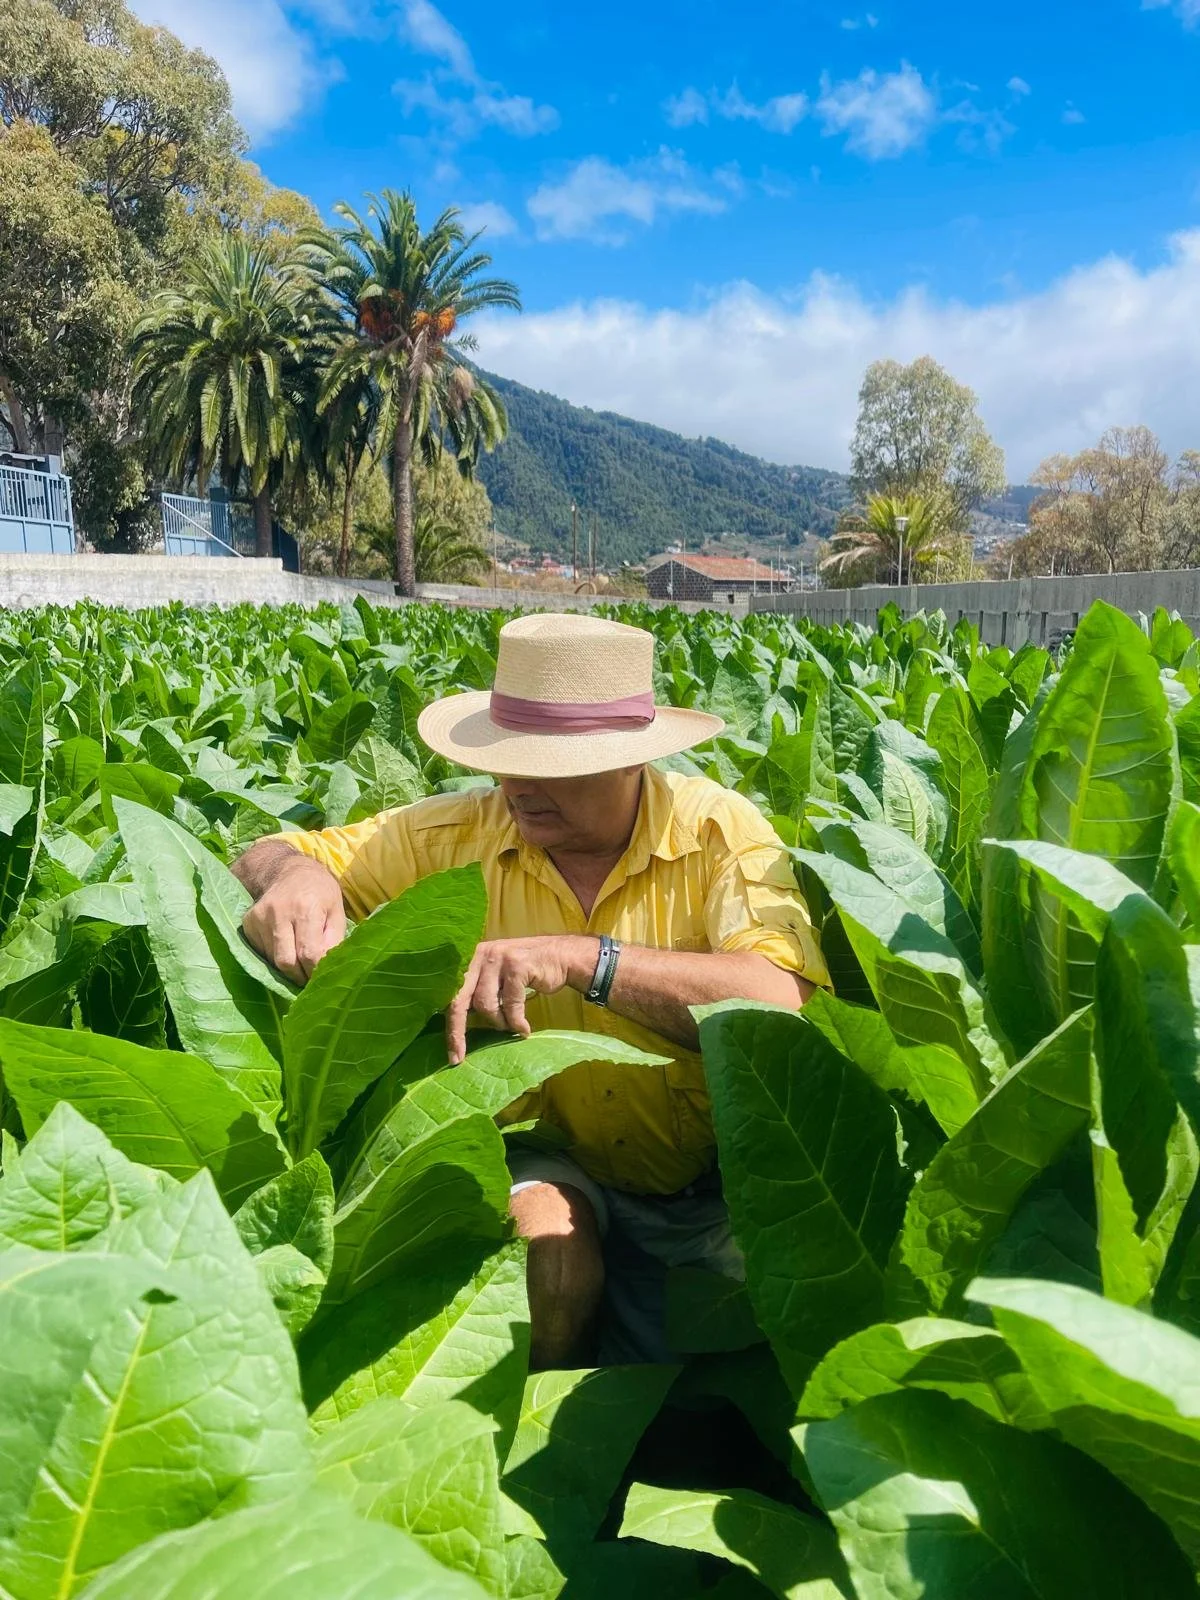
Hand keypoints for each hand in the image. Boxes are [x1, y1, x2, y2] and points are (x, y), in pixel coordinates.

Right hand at [241, 855, 346, 983]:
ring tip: (299, 960)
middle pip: (286, 962)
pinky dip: (274, 957)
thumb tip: (325, 969)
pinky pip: (261, 953)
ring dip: (288, 967)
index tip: (321, 977)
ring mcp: (260, 917)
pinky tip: (285, 946)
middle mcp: (280, 912)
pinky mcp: (248, 922)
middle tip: (309, 977)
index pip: (309, 953)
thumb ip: (334, 941)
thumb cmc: (320, 892)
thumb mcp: (337, 911)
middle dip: (299, 976)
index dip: (315, 971)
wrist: (290, 870)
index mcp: (306, 908)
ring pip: (272, 960)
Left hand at [446, 935, 597, 1064]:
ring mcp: (497, 959)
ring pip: (485, 1005)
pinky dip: (517, 1021)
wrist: (562, 956)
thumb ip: (480, 993)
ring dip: (499, 1023)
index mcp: (470, 959)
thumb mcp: (498, 978)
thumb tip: (461, 1027)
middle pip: (460, 1000)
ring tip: (511, 1026)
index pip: (452, 996)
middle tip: (460, 1058)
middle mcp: (479, 956)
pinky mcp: (516, 965)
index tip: (453, 1056)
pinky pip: (510, 1004)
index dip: (451, 1027)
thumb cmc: (528, 973)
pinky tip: (524, 1028)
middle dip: (458, 1033)